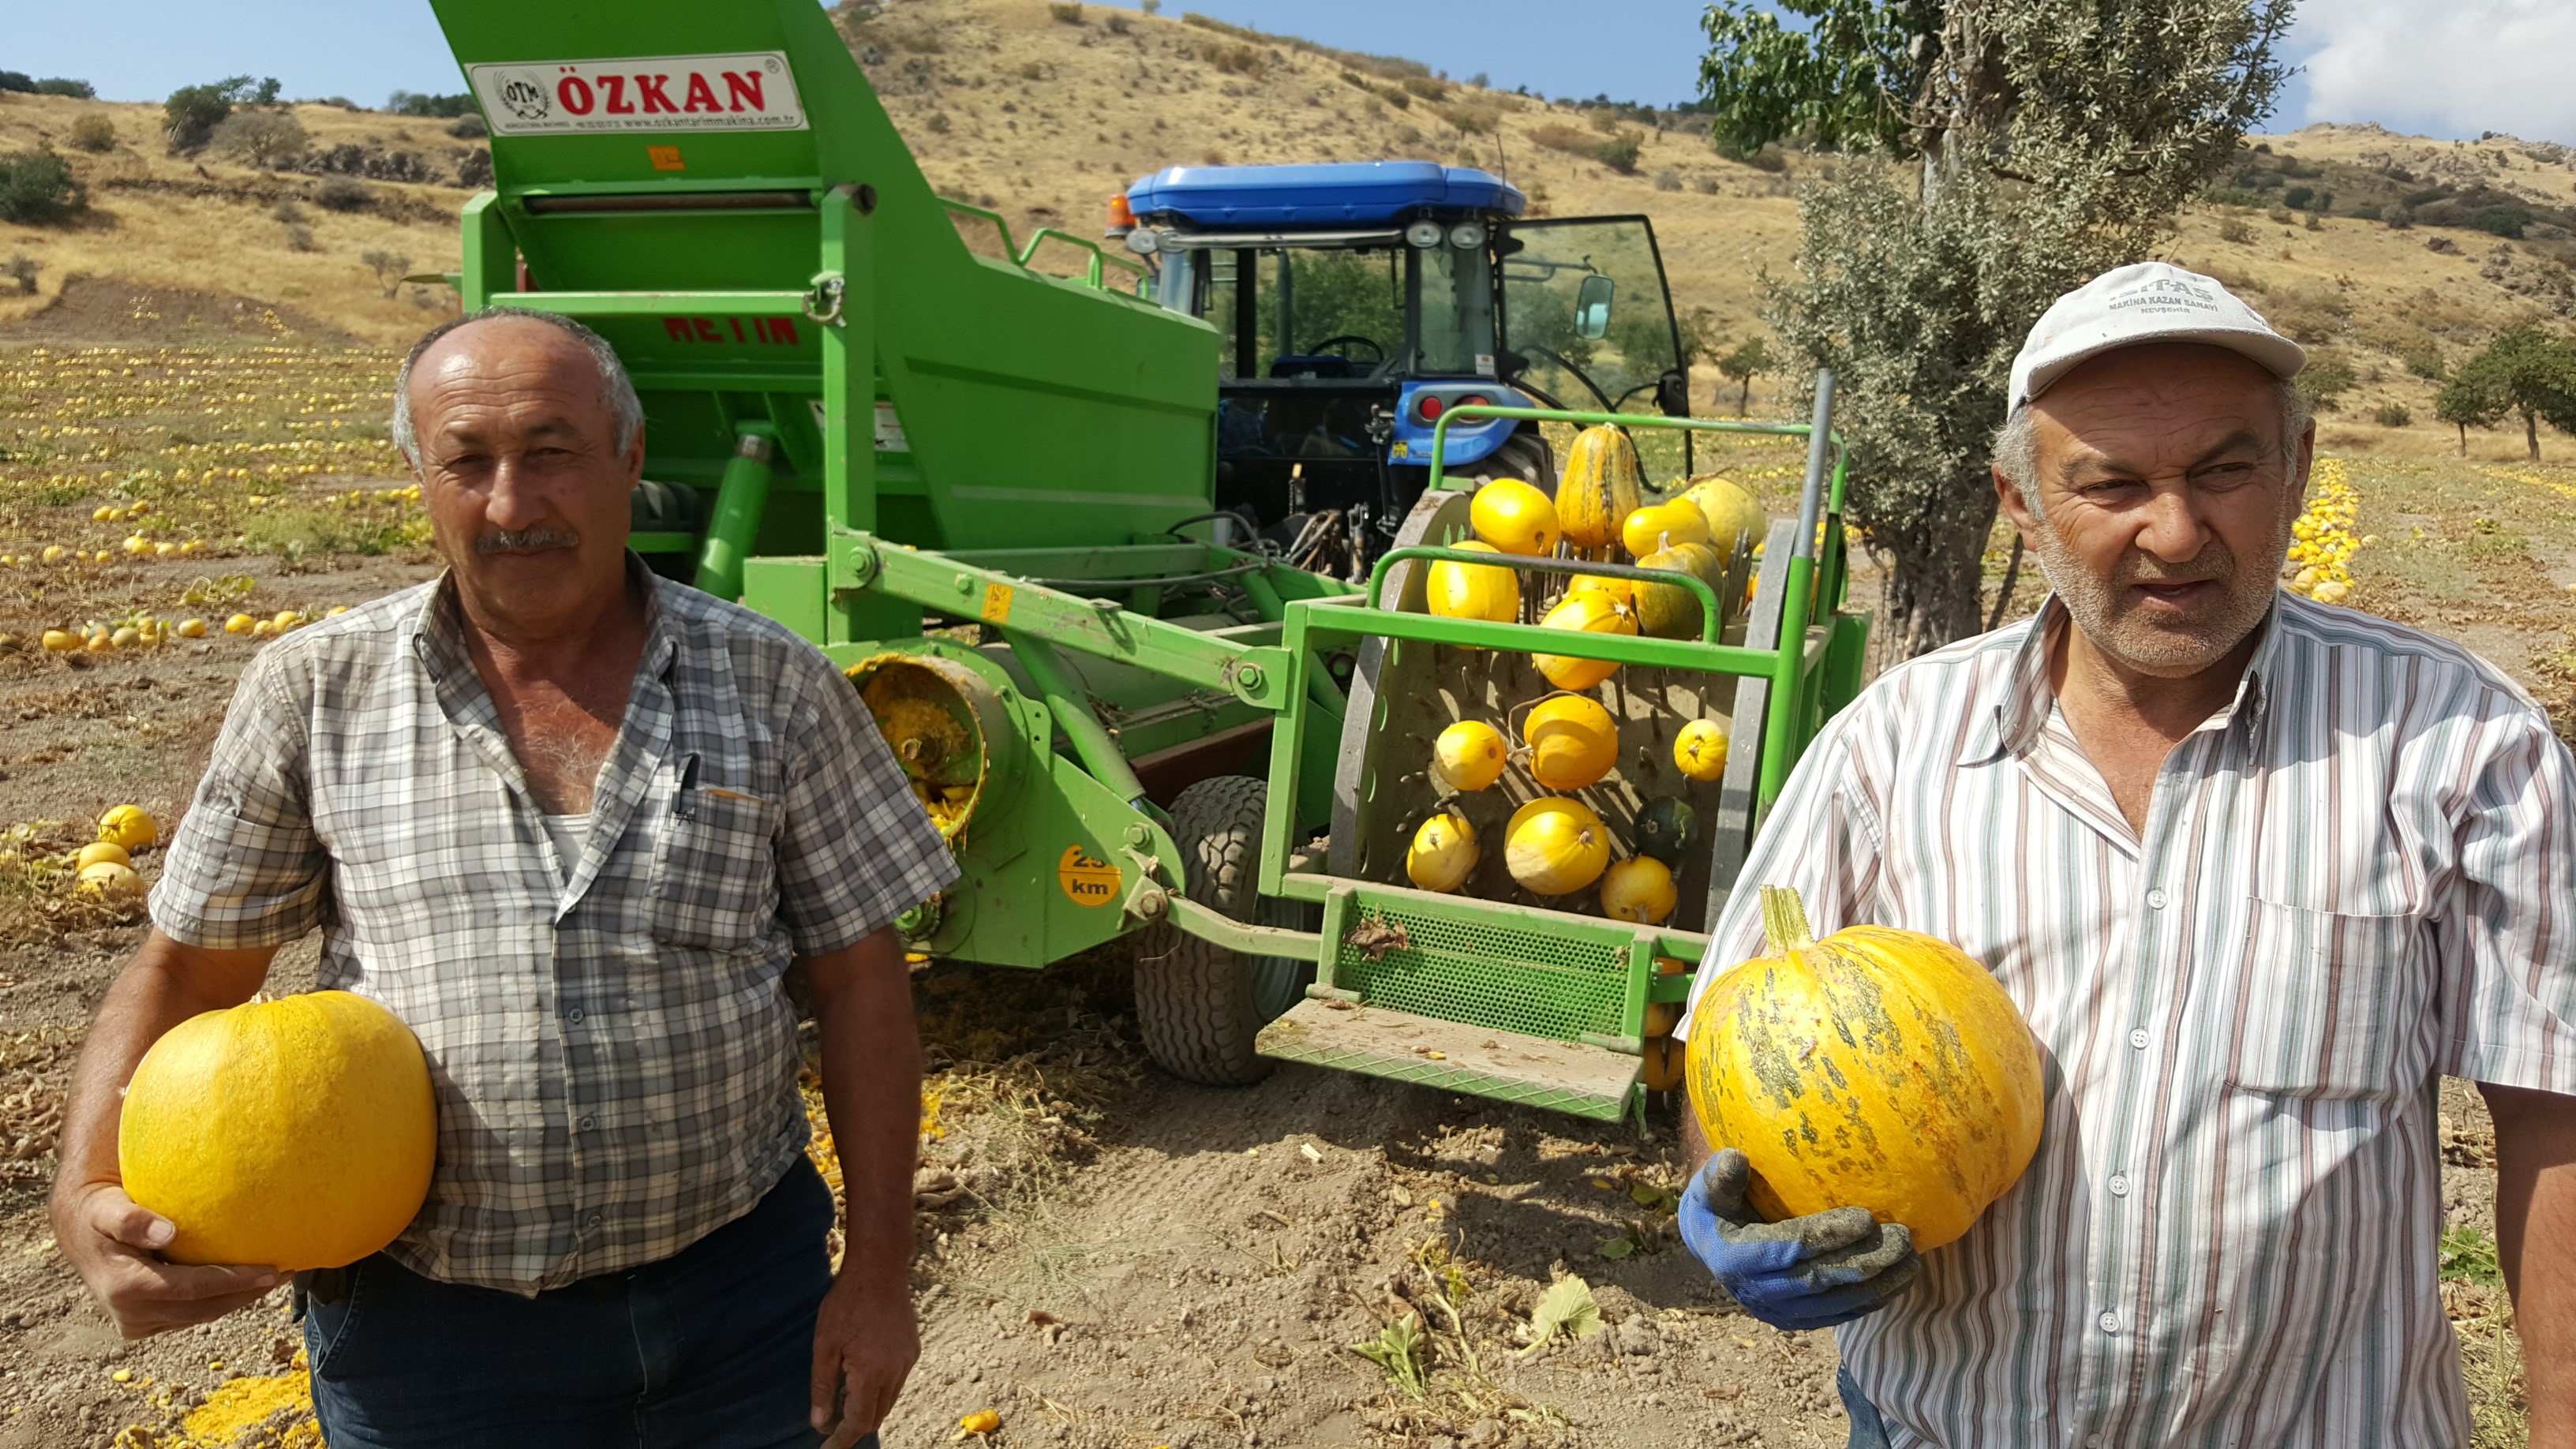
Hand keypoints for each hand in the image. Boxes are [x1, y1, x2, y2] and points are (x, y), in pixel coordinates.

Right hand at [51, 1182, 281, 1338]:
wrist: (79, 1229)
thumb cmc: (100, 1210)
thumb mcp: (108, 1209)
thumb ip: (132, 1220)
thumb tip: (167, 1233)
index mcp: (126, 1289)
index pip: (195, 1290)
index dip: (236, 1282)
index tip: (273, 1270)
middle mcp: (132, 1314)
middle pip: (204, 1309)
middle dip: (248, 1294)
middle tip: (287, 1272)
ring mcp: (137, 1322)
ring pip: (201, 1315)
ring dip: (239, 1299)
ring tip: (276, 1277)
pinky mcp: (143, 1323)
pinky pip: (191, 1314)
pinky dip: (220, 1300)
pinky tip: (247, 1282)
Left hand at [810, 1271, 917, 1448]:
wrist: (879, 1269)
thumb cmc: (846, 1304)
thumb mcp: (825, 1346)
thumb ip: (823, 1388)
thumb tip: (820, 1423)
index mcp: (871, 1372)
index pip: (858, 1421)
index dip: (841, 1441)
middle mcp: (895, 1371)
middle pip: (876, 1416)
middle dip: (854, 1427)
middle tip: (830, 1425)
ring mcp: (907, 1360)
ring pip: (888, 1400)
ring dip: (867, 1407)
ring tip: (842, 1398)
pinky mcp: (912, 1349)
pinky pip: (896, 1381)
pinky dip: (879, 1389)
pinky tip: (860, 1375)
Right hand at [1677, 1149, 1920, 1331]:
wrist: (1712, 1249)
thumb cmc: (1715, 1207)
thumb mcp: (1708, 1188)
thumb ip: (1719, 1175)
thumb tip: (1734, 1157)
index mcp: (1736, 1260)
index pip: (1790, 1248)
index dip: (1829, 1235)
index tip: (1867, 1217)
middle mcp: (1758, 1293)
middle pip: (1821, 1280)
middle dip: (1866, 1261)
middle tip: (1904, 1238)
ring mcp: (1780, 1313)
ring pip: (1837, 1303)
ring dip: (1880, 1285)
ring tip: (1914, 1261)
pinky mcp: (1798, 1321)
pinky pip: (1841, 1314)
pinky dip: (1873, 1300)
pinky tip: (1901, 1281)